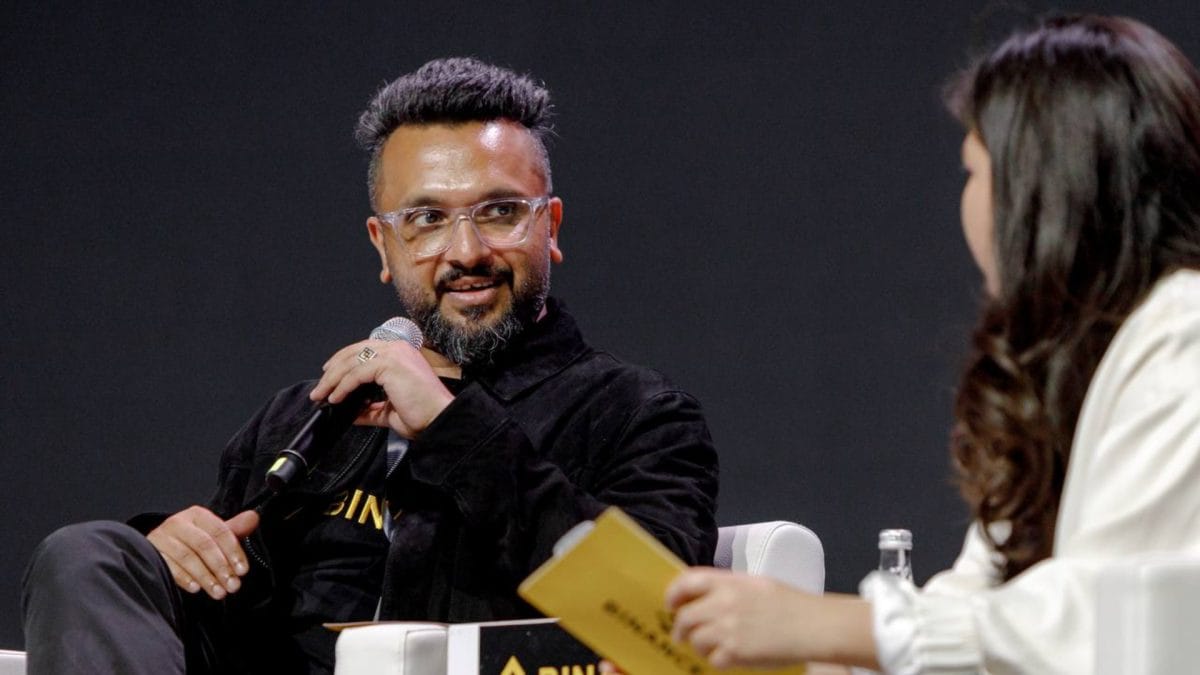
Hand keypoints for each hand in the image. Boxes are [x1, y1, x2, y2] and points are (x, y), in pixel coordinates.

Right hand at [146, 506, 259, 599]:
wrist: (159, 550)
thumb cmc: (191, 543)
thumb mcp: (213, 535)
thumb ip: (234, 529)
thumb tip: (254, 517)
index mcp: (197, 515)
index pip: (220, 531)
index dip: (233, 552)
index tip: (243, 571)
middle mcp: (178, 523)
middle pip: (204, 545)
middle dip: (221, 568)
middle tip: (233, 586)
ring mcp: (161, 537)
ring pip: (187, 557)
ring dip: (206, 577)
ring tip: (218, 592)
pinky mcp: (150, 552)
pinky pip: (168, 566)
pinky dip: (184, 578)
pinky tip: (196, 588)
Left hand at [310, 340, 454, 437]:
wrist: (439, 420)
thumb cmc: (424, 415)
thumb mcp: (390, 411)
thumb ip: (371, 409)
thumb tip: (353, 412)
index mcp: (401, 354)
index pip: (365, 350)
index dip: (343, 361)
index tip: (329, 376)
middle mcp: (397, 348)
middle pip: (354, 352)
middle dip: (333, 370)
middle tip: (319, 388)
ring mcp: (394, 354)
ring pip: (352, 361)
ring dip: (332, 380)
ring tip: (321, 395)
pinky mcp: (389, 364)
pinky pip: (356, 373)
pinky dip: (342, 386)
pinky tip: (336, 398)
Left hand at [666, 569, 876, 669]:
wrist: (813, 625)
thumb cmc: (790, 604)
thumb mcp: (755, 584)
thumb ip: (727, 587)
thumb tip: (702, 595)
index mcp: (729, 582)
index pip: (687, 581)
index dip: (673, 593)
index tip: (670, 603)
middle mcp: (724, 604)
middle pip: (684, 617)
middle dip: (680, 628)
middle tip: (681, 634)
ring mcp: (728, 629)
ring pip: (695, 640)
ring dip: (699, 645)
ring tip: (713, 645)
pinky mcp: (736, 653)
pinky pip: (712, 659)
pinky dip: (717, 660)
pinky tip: (729, 656)